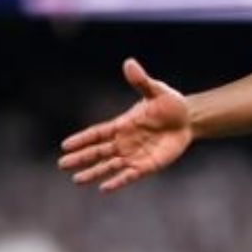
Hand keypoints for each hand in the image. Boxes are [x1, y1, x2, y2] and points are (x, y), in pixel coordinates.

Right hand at [58, 58, 192, 191]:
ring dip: (94, 173)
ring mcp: (134, 155)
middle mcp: (123, 142)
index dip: (82, 139)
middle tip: (62, 165)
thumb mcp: (156, 91)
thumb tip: (129, 63)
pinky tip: (104, 188)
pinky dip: (117, 181)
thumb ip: (141, 82)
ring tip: (77, 180)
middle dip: (80, 158)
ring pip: (109, 166)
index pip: (97, 133)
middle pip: (97, 152)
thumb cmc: (170, 105)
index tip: (65, 145)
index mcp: (122, 125)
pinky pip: (129, 175)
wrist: (189, 119)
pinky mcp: (147, 165)